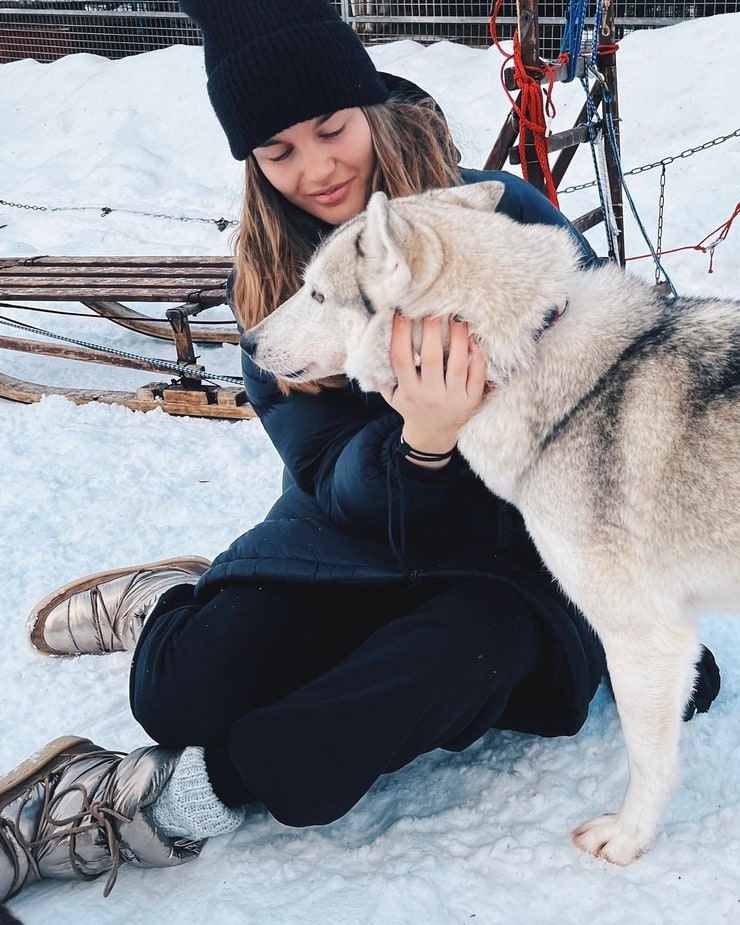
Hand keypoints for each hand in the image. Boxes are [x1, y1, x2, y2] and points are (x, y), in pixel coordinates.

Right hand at [378, 313, 487, 463]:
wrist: (433, 437)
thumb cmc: (411, 408)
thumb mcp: (391, 396)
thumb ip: (380, 376)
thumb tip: (368, 346)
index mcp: (408, 392)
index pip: (401, 359)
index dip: (400, 334)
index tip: (401, 313)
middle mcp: (430, 395)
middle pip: (430, 357)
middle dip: (431, 330)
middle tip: (433, 307)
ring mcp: (453, 399)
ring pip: (457, 363)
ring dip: (458, 337)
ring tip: (457, 317)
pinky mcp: (471, 400)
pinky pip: (477, 374)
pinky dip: (477, 355)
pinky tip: (475, 338)